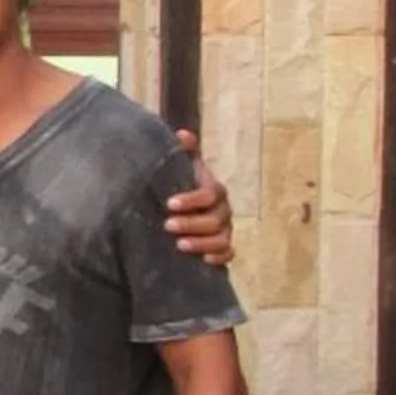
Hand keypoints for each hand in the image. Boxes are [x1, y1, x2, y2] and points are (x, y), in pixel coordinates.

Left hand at [168, 130, 233, 264]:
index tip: (169, 204)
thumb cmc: (182, 188)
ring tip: (180, 246)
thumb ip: (184, 152)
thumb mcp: (182, 168)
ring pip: (221, 239)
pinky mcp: (222, 248)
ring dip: (202, 243)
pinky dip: (219, 257)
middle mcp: (223, 211)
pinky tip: (205, 260)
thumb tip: (182, 134)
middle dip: (192, 223)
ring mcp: (224, 230)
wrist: (183, 213)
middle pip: (215, 220)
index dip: (192, 200)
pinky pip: (228, 254)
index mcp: (214, 191)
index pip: (209, 194)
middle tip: (167, 226)